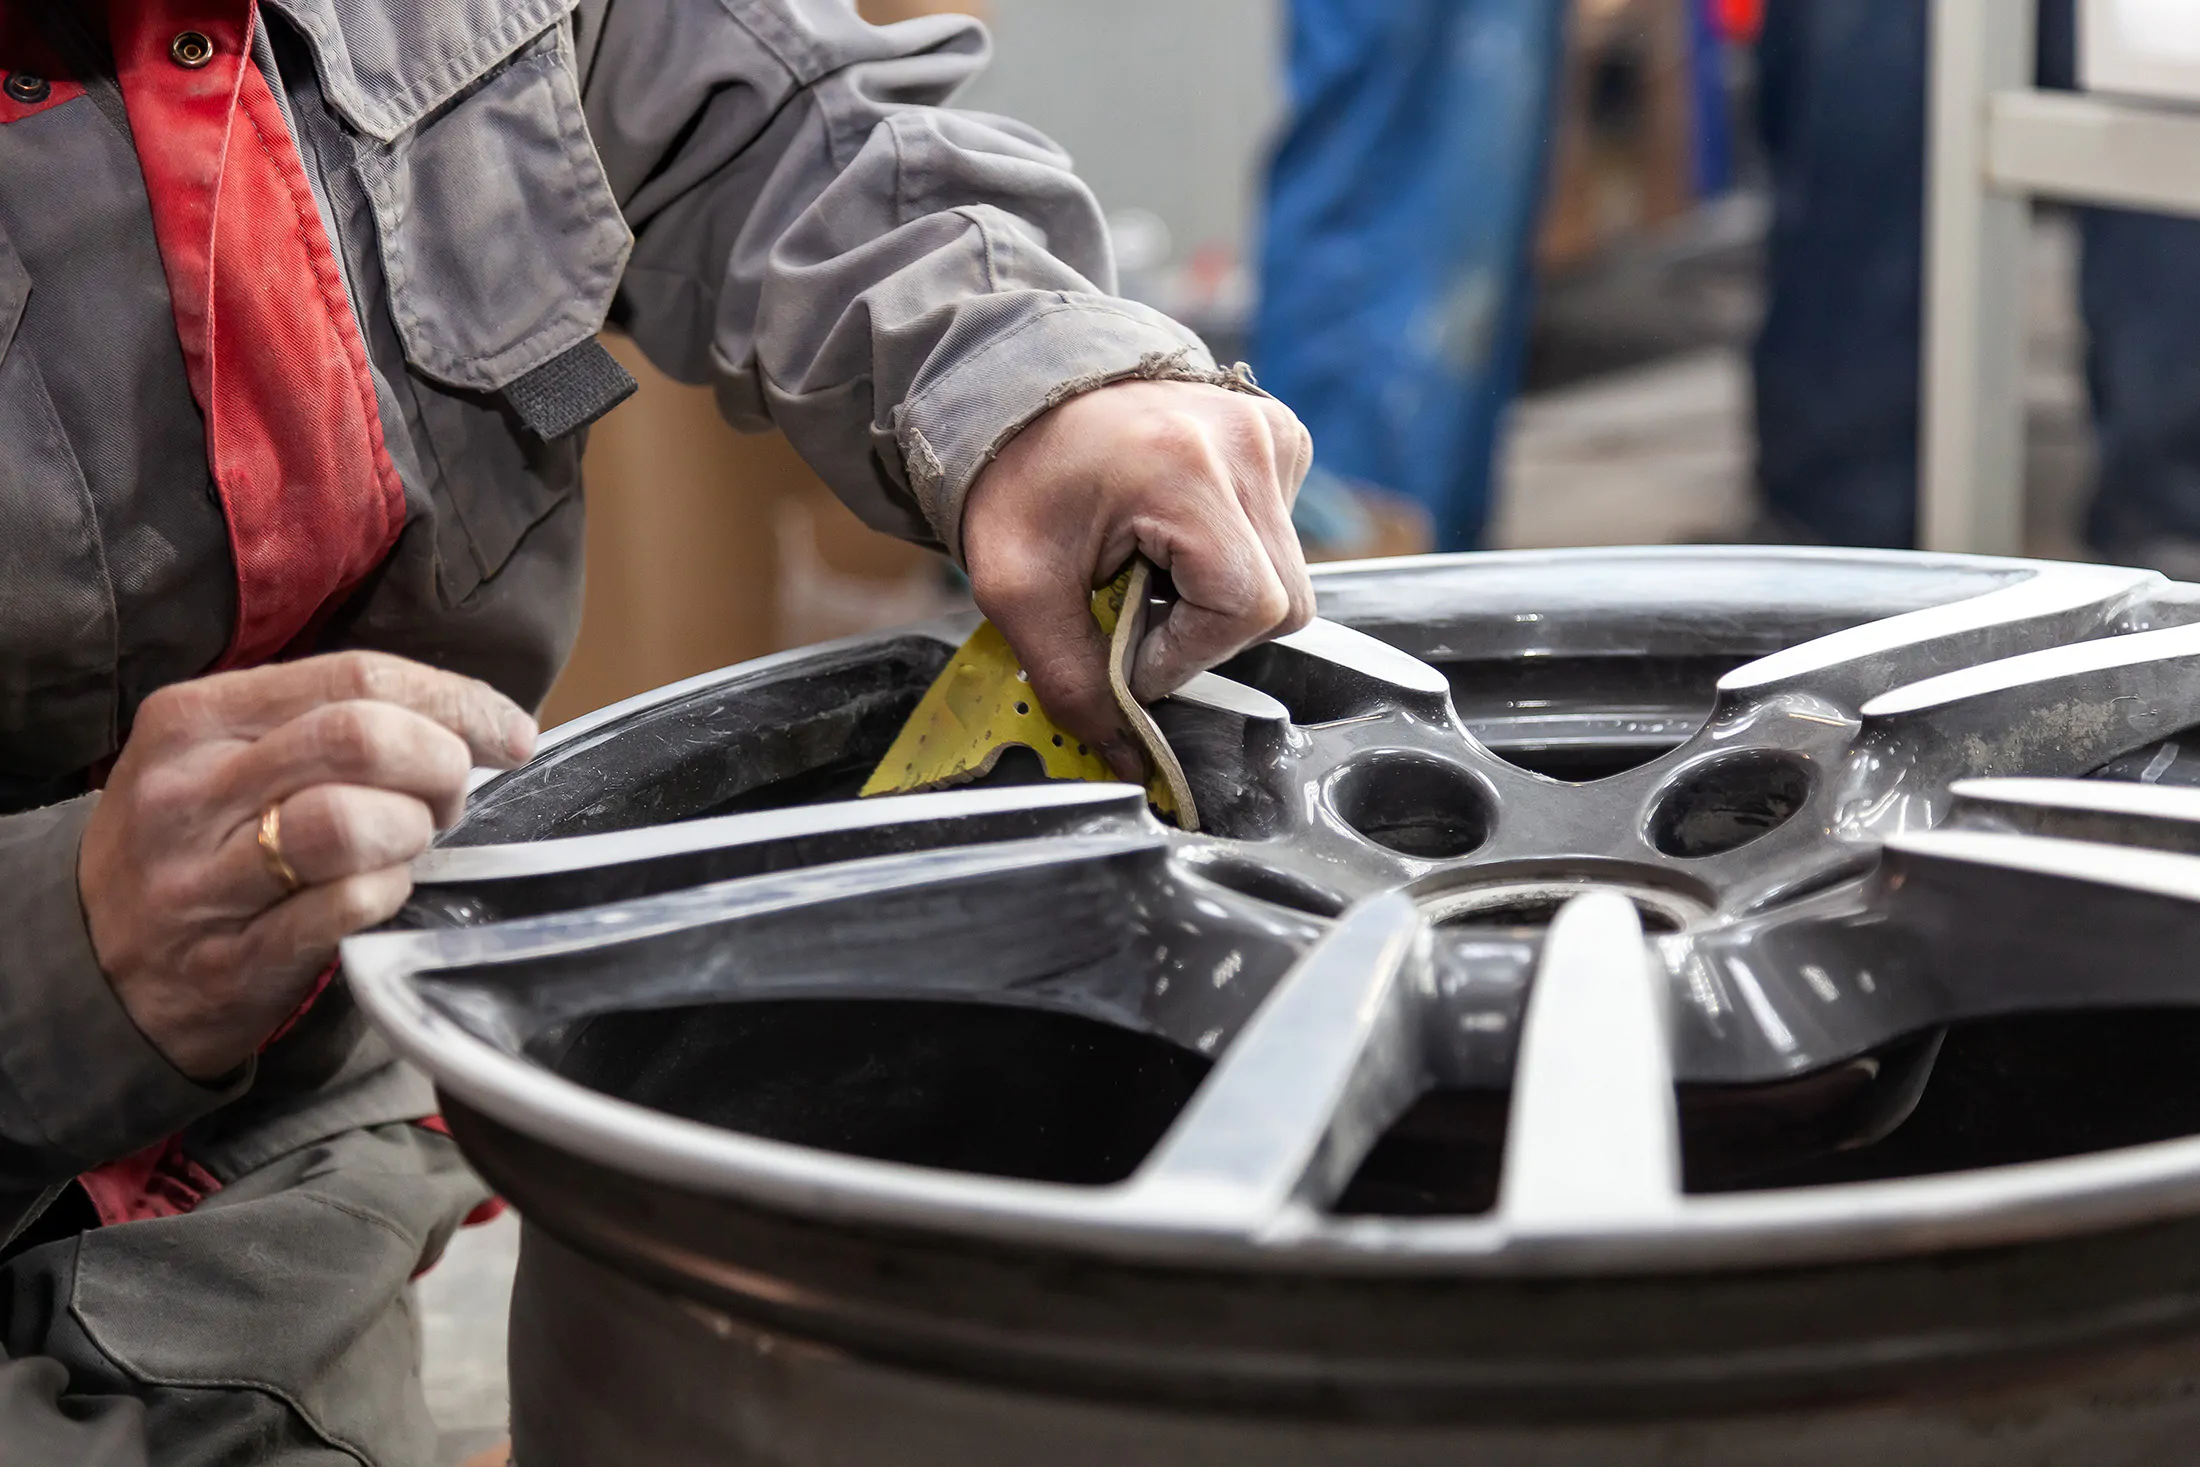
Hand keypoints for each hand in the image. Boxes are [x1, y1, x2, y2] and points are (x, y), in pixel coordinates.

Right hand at [78, 652, 536, 1079]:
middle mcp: (190, 791)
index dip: (455, 700)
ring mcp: (202, 880)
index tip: (508, 732)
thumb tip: (467, 717)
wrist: (94, 967)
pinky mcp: (230, 960)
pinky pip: (344, 909)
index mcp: (196, 718)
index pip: (355, 675)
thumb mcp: (224, 757)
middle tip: (450, 798)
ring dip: (412, 832)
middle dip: (440, 764)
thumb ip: (324, 722)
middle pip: (359, 738)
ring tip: (410, 845)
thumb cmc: (194, 845)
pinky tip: (383, 893)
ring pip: (349, 823)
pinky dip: (387, 894)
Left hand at [960, 379, 1315, 778]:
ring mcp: (1269, 434)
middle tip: (1139, 614)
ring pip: (1291, 577)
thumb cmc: (1015, 478)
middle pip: (1283, 603)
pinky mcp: (1279, 436)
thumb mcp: (1019, 590)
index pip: (1243, 609)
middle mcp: (1246, 443)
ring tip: (1154, 569)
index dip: (1188, 653)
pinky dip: (1236, 556)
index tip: (1130, 649)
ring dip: (1223, 598)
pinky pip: (1283, 534)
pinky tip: (1179, 536)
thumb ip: (1073, 681)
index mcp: (1185, 470)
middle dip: (1208, 632)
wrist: (1019, 392)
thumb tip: (1127, 757)